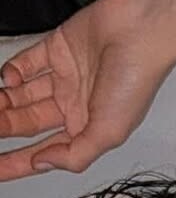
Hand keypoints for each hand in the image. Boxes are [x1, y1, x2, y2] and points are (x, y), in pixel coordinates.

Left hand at [0, 0, 175, 180]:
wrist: (141, 33)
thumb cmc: (135, 83)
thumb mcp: (108, 134)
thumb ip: (75, 154)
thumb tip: (43, 162)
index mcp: (87, 130)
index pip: (45, 153)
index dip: (19, 163)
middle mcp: (74, 106)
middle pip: (29, 124)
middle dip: (6, 127)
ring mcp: (64, 77)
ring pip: (23, 95)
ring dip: (4, 102)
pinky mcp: (57, 49)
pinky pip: (27, 64)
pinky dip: (13, 72)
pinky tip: (8, 78)